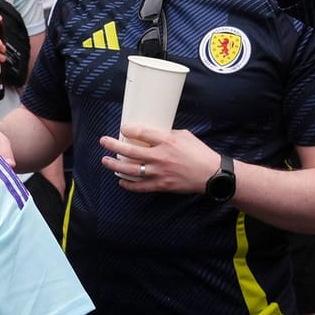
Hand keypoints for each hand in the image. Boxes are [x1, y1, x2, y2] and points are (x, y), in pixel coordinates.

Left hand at [100, 128, 218, 194]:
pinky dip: (128, 184)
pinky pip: (139, 186)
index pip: (141, 133)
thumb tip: (152, 134)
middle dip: (113, 145)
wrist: (211, 174)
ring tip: (105, 160)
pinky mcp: (161, 185)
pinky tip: (121, 180)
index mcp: (166, 141)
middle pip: (130, 151)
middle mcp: (160, 156)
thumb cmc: (199, 153)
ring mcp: (159, 172)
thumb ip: (167, 134)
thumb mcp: (185, 136)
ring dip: (114, 165)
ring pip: (130, 169)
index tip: (123, 128)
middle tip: (103, 141)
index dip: (128, 130)